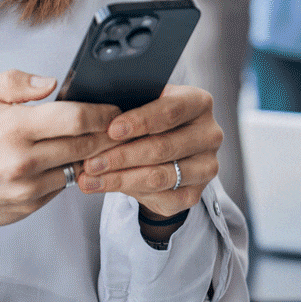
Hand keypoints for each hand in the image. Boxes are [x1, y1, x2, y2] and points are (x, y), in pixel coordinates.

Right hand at [0, 71, 121, 239]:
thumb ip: (15, 82)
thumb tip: (51, 83)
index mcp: (14, 127)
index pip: (76, 117)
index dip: (102, 112)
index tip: (113, 109)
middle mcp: (23, 160)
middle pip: (85, 144)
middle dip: (106, 134)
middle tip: (116, 125)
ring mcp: (28, 187)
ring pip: (77, 167)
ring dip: (90, 155)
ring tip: (93, 142)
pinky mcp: (29, 205)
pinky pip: (61, 186)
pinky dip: (67, 173)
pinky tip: (63, 161)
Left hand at [75, 84, 222, 225]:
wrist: (164, 150)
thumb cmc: (149, 120)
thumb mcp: (143, 104)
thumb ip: (128, 105)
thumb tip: (97, 118)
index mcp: (198, 103)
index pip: (171, 110)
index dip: (140, 121)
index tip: (111, 130)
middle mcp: (209, 135)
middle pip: (163, 147)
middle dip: (122, 156)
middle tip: (91, 162)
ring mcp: (206, 167)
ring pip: (159, 176)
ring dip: (120, 179)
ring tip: (90, 178)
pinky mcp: (196, 193)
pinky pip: (162, 198)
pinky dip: (129, 194)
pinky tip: (105, 188)